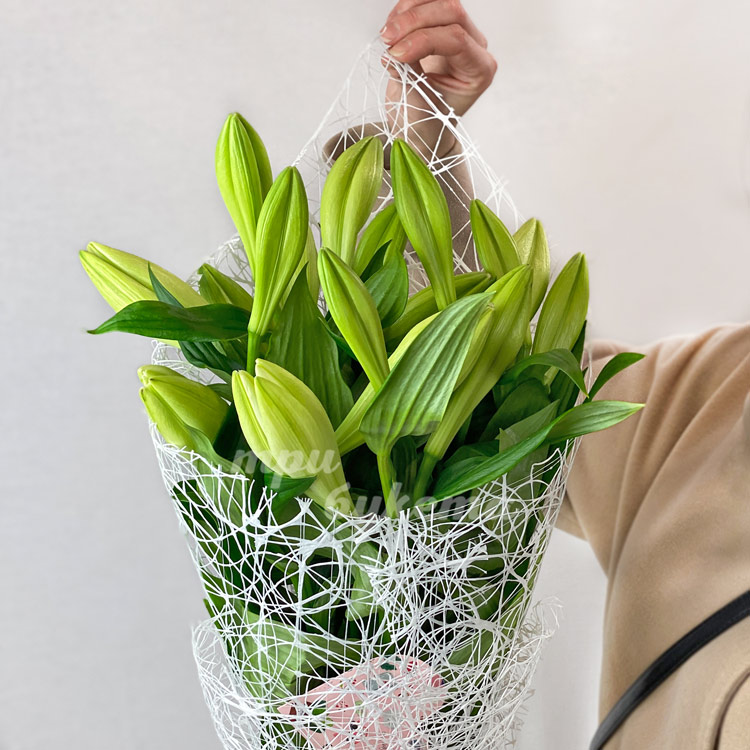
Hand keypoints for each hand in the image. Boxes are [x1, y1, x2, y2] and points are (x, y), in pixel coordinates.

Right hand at [379, 0, 496, 158]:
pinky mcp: (440, 25)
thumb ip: (409, 75)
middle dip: (414, 21)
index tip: (396, 53)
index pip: (456, 39)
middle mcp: (474, 47)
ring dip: (408, 11)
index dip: (422, 40)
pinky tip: (391, 27)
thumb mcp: (417, 104)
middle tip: (387, 38)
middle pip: (451, 12)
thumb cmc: (425, 121)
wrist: (421, 125)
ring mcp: (459, 32)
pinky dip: (405, 9)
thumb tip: (393, 52)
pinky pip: (425, 3)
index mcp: (478, 70)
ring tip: (387, 34)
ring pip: (438, 1)